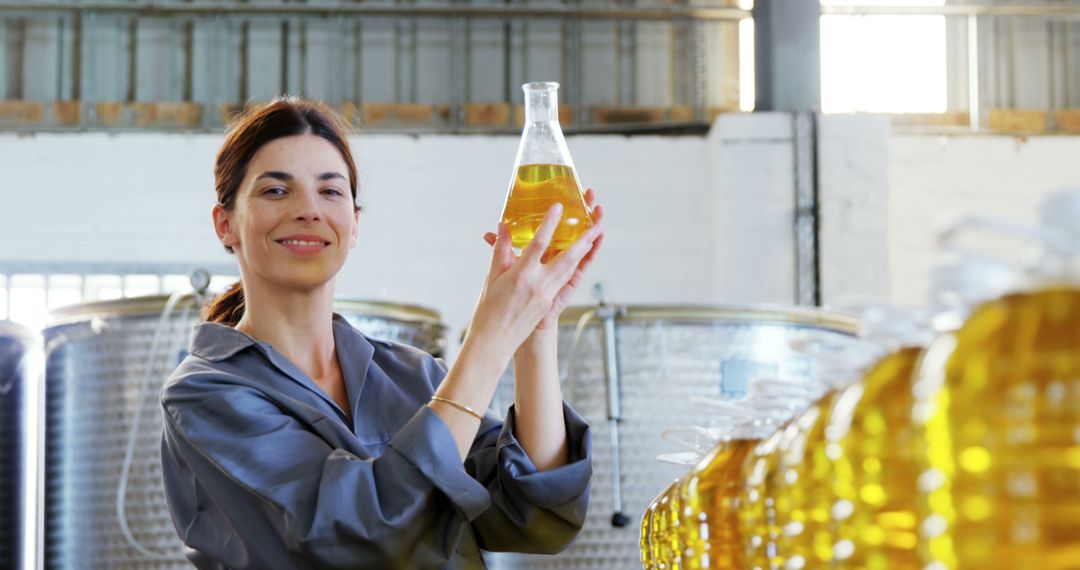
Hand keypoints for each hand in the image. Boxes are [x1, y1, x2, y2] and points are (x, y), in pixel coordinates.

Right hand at [467, 201, 603, 362]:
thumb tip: (503, 227)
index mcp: (521, 276)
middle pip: (568, 257)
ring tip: (597, 233)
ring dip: (586, 249)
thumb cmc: (489, 310)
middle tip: (597, 221)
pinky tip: (584, 254)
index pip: (538, 244)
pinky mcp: (550, 302)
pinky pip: (567, 278)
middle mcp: (539, 285)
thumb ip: (500, 250)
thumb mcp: (492, 277)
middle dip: (584, 238)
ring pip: (572, 267)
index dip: (549, 224)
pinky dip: (577, 264)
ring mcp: (548, 295)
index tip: (558, 207)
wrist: (495, 342)